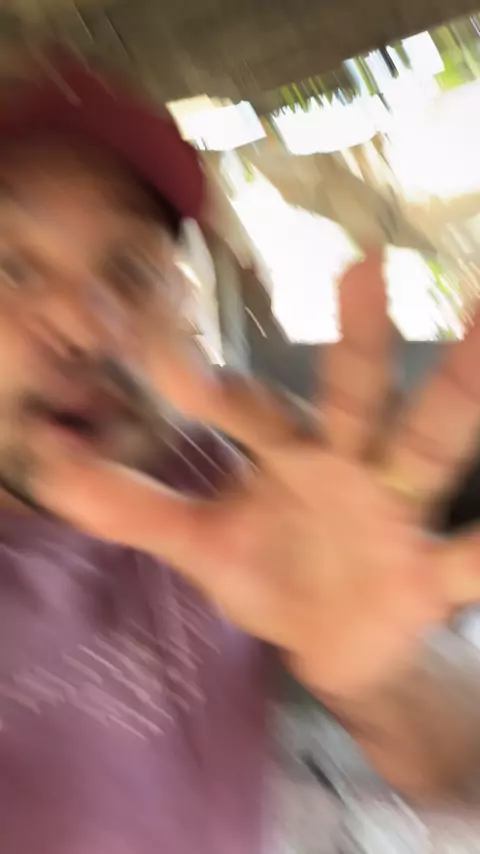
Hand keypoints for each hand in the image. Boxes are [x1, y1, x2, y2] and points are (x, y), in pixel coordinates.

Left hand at [35, 253, 479, 699]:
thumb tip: (49, 469)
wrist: (333, 642)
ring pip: (424, 443)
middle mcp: (346, 463)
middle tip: (363, 263)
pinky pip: (469, 559)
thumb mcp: (202, 543)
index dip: (206, 387)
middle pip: (351, 395)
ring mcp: (393, 509)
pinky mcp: (428, 573)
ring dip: (455, 391)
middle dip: (356, 337)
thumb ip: (135, 507)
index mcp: (287, 453)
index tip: (165, 360)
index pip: (245, 408)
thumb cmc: (272, 575)